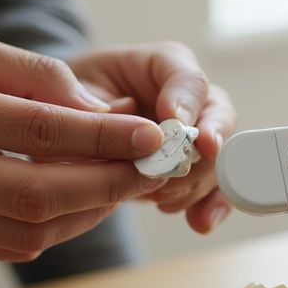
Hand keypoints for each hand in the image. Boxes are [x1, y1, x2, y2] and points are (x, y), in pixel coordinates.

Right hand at [0, 31, 167, 259]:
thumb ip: (35, 75)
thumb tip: (105, 115)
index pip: (40, 131)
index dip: (105, 138)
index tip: (154, 136)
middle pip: (40, 193)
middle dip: (109, 184)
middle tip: (151, 169)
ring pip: (30, 231)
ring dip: (89, 213)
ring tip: (120, 185)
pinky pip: (7, 246)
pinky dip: (55, 229)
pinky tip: (79, 204)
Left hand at [69, 43, 235, 233]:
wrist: (69, 126)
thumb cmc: (70, 98)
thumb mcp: (68, 91)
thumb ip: (88, 102)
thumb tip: (116, 117)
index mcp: (164, 66)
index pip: (188, 79)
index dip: (187, 103)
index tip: (176, 125)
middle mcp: (191, 98)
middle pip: (219, 118)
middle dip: (202, 148)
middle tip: (177, 166)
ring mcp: (198, 135)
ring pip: (217, 157)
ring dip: (192, 182)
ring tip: (156, 197)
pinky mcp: (195, 169)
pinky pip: (217, 188)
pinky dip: (211, 206)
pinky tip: (199, 222)